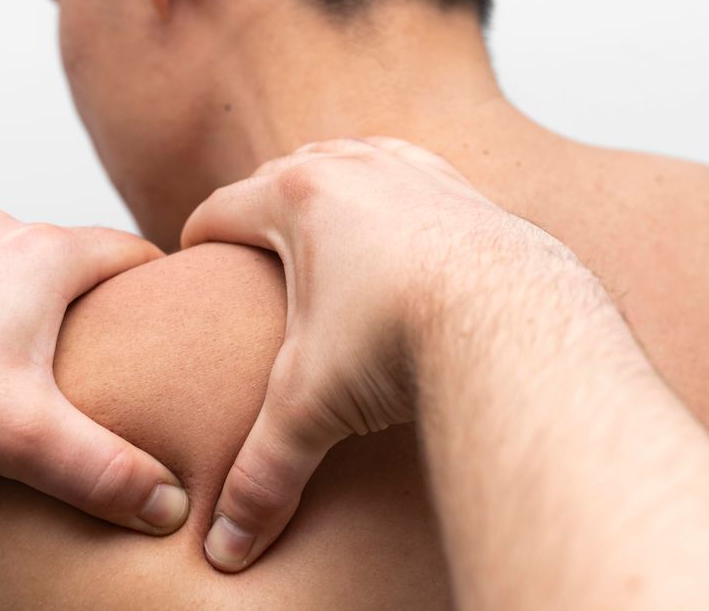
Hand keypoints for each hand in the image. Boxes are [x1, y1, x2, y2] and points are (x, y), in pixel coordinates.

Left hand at [0, 210, 189, 534]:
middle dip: (96, 297)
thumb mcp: (25, 440)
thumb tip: (167, 503)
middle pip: (75, 255)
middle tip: (108, 351)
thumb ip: (106, 471)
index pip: (131, 250)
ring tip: (30, 354)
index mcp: (45, 257)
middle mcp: (0, 231)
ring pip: (15, 259)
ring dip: (32, 295)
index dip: (161, 281)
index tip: (171, 312)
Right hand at [181, 137, 569, 570]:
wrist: (516, 324)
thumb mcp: (314, 407)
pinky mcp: (464, 190)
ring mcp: (414, 172)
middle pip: (280, 175)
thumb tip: (227, 549)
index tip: (191, 265)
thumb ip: (264, 472)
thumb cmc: (404, 343)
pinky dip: (391, 189)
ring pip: (349, 160)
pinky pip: (411, 172)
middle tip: (247, 255)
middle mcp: (355, 167)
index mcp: (298, 196)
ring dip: (325, 186)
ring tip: (314, 229)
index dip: (196, 241)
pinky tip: (395, 219)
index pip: (220, 211)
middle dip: (258, 211)